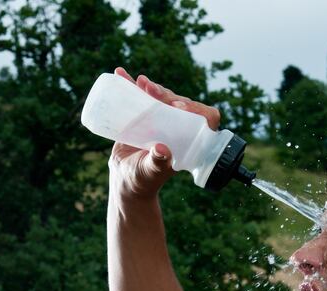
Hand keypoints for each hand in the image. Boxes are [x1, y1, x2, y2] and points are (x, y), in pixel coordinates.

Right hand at [108, 67, 221, 200]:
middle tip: (151, 90)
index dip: (196, 109)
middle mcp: (178, 128)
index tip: (178, 106)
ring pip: (162, 97)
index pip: (204, 119)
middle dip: (168, 94)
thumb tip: (162, 150)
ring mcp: (161, 120)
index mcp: (189, 140)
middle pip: (180, 103)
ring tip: (140, 82)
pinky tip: (122, 74)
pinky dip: (131, 84)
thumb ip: (157, 163)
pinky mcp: (144, 116)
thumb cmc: (142, 180)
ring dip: (152, 87)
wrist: (125, 179)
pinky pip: (141, 96)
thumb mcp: (149, 172)